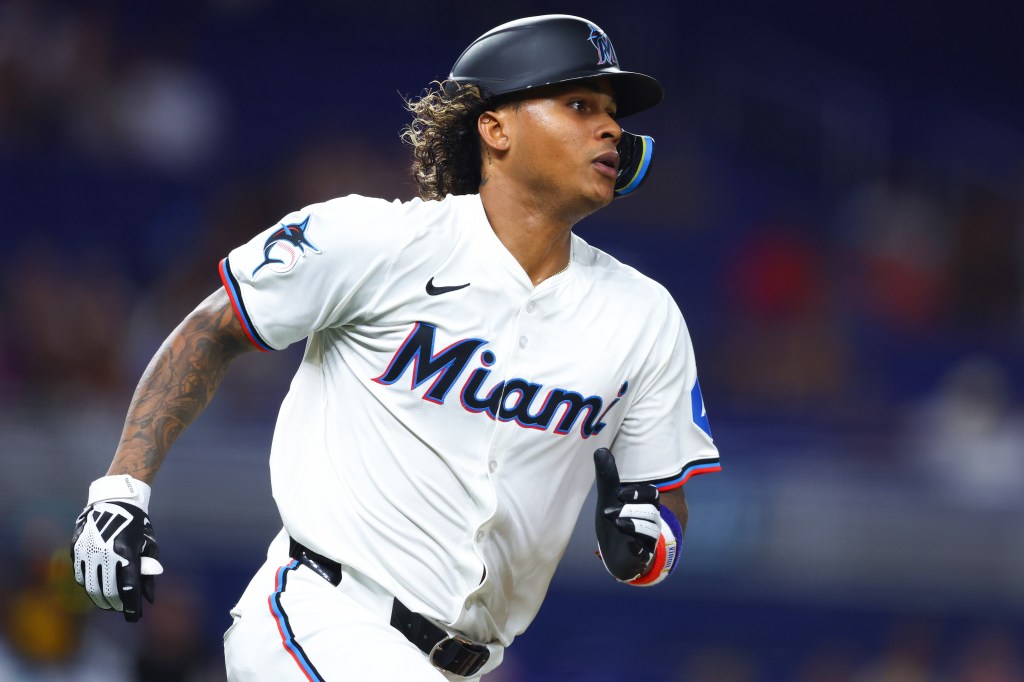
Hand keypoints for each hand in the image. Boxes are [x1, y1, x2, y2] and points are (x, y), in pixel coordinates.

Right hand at [71, 476, 162, 621]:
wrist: (113, 501)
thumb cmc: (136, 525)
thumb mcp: (148, 545)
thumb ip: (147, 571)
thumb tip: (148, 598)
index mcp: (126, 552)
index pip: (129, 588)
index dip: (132, 606)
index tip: (134, 618)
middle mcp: (104, 554)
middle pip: (109, 591)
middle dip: (117, 604)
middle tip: (122, 609)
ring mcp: (88, 552)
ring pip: (91, 587)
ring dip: (101, 599)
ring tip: (109, 604)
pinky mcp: (76, 550)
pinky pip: (80, 576)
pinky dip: (88, 586)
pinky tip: (96, 590)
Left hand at [593, 448, 661, 581]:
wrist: (614, 554)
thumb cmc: (614, 521)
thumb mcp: (607, 499)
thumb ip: (607, 478)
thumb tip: (600, 449)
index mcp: (644, 506)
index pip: (652, 494)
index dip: (639, 493)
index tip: (621, 494)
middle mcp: (650, 522)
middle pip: (652, 512)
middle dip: (631, 510)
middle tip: (608, 512)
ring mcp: (647, 541)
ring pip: (651, 531)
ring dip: (634, 526)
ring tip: (618, 524)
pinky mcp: (641, 558)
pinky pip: (645, 554)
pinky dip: (639, 551)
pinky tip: (630, 546)